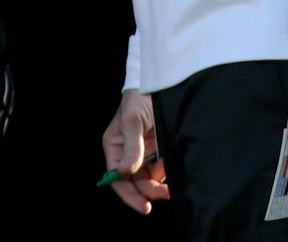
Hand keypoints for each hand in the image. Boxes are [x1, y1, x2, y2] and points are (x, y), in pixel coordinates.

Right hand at [102, 89, 168, 214]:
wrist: (164, 82)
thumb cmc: (140, 96)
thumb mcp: (133, 119)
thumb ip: (132, 145)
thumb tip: (126, 171)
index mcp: (115, 147)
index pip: (117, 177)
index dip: (129, 194)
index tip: (143, 206)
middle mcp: (127, 152)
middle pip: (134, 182)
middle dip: (148, 191)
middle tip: (164, 194)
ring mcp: (143, 152)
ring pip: (149, 179)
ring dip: (159, 186)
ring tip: (171, 187)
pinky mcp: (158, 150)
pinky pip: (161, 170)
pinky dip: (166, 174)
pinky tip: (172, 169)